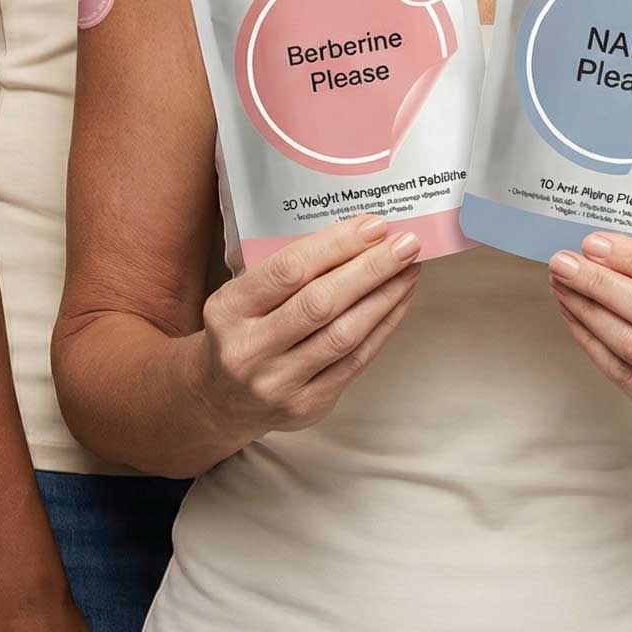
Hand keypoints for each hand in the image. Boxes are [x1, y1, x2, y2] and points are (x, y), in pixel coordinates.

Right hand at [198, 212, 421, 442]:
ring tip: (410, 269)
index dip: (336, 245)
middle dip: (370, 269)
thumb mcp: (243, 294)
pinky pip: (354, 362)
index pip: (289, 270)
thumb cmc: (242, 328)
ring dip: (384, 297)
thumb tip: (358, 234)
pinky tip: (398, 301)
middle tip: (406, 243)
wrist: (221, 399)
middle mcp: (250, 351)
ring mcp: (279, 384)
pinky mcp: (307, 406)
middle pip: (321, 304)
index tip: (374, 225)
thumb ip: (288, 271)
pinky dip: (382, 327)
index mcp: (229, 310)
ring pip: (343, 335)